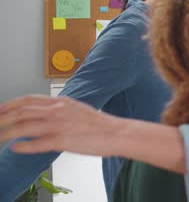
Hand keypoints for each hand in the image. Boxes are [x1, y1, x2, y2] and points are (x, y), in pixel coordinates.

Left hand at [0, 95, 122, 155]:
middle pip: (21, 112)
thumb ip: (58, 111)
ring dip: (6, 133)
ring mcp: (58, 125)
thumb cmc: (99, 125)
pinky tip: (15, 149)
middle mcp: (57, 111)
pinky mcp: (62, 140)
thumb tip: (43, 115)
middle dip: (2, 118)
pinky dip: (23, 146)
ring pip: (24, 127)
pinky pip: (36, 144)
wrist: (116, 132)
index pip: (28, 100)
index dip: (10, 104)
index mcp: (61, 102)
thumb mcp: (76, 110)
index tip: (0, 109)